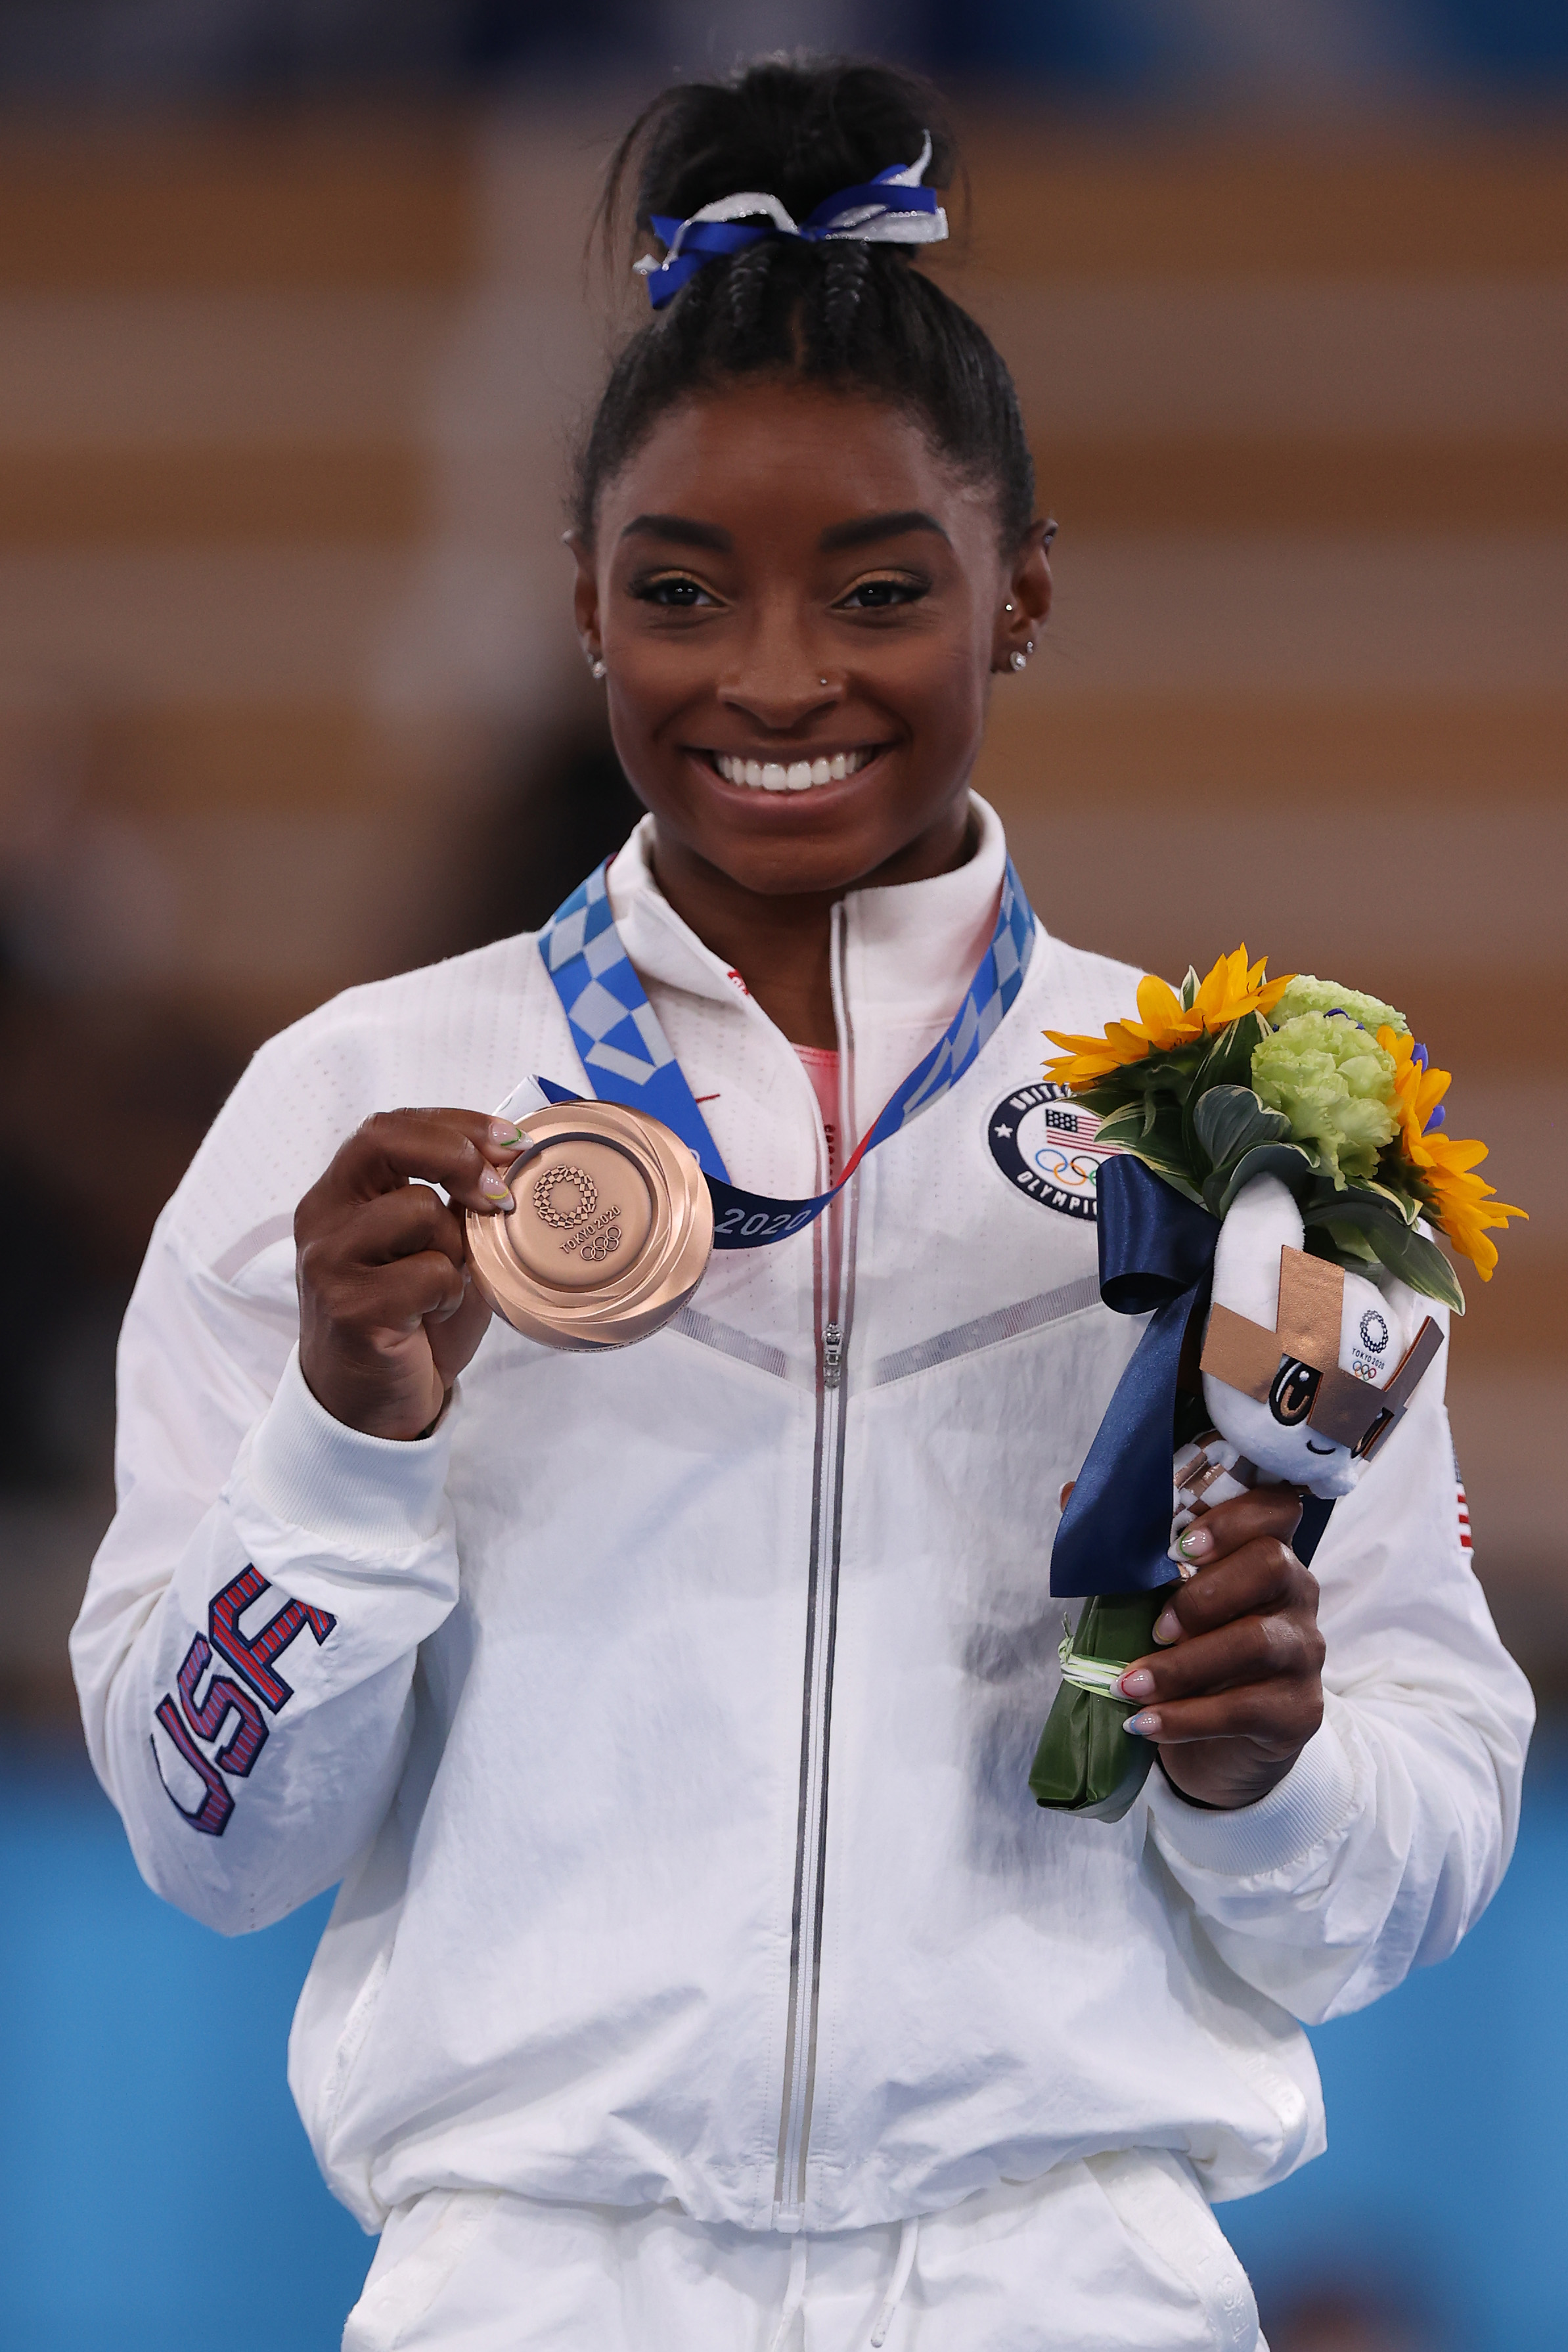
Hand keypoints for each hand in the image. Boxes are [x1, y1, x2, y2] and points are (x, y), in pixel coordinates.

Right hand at [295, 1110, 523, 1439]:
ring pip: (417, 1209)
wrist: (370, 1407)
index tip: (510, 1141)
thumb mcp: (434, 1250)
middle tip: (498, 1191)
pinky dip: (449, 1293)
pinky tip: (432, 1317)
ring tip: (445, 1285)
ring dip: (453, 1245)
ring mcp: (328, 1262)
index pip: (388, 1128)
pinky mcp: (350, 1308)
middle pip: (384, 1141)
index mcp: (340, 1195)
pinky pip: (428, 1272)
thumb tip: (512, 1158)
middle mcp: (321, 1218)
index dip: (454, 1124)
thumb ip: (455, 1205)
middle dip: (456, 1155)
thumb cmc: (409, 1322)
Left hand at [1115, 1488, 1324, 1810]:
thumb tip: (1070, 1494)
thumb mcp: (1157, 1600)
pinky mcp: (1299, 1709)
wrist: (1219, 1744)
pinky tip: (1146, 1723)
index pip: (1276, 1508)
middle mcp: (1296, 1592)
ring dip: (1182, 1665)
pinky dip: (1188, 1717)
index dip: (1234, 1518)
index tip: (1180, 1546)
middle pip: (1271, 1565)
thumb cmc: (1186, 1652)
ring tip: (1128, 1685)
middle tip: (1155, 1627)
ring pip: (1256, 1641)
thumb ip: (1127, 1551)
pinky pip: (1247, 1708)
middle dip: (1203, 1594)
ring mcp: (1304, 1651)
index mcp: (1263, 1551)